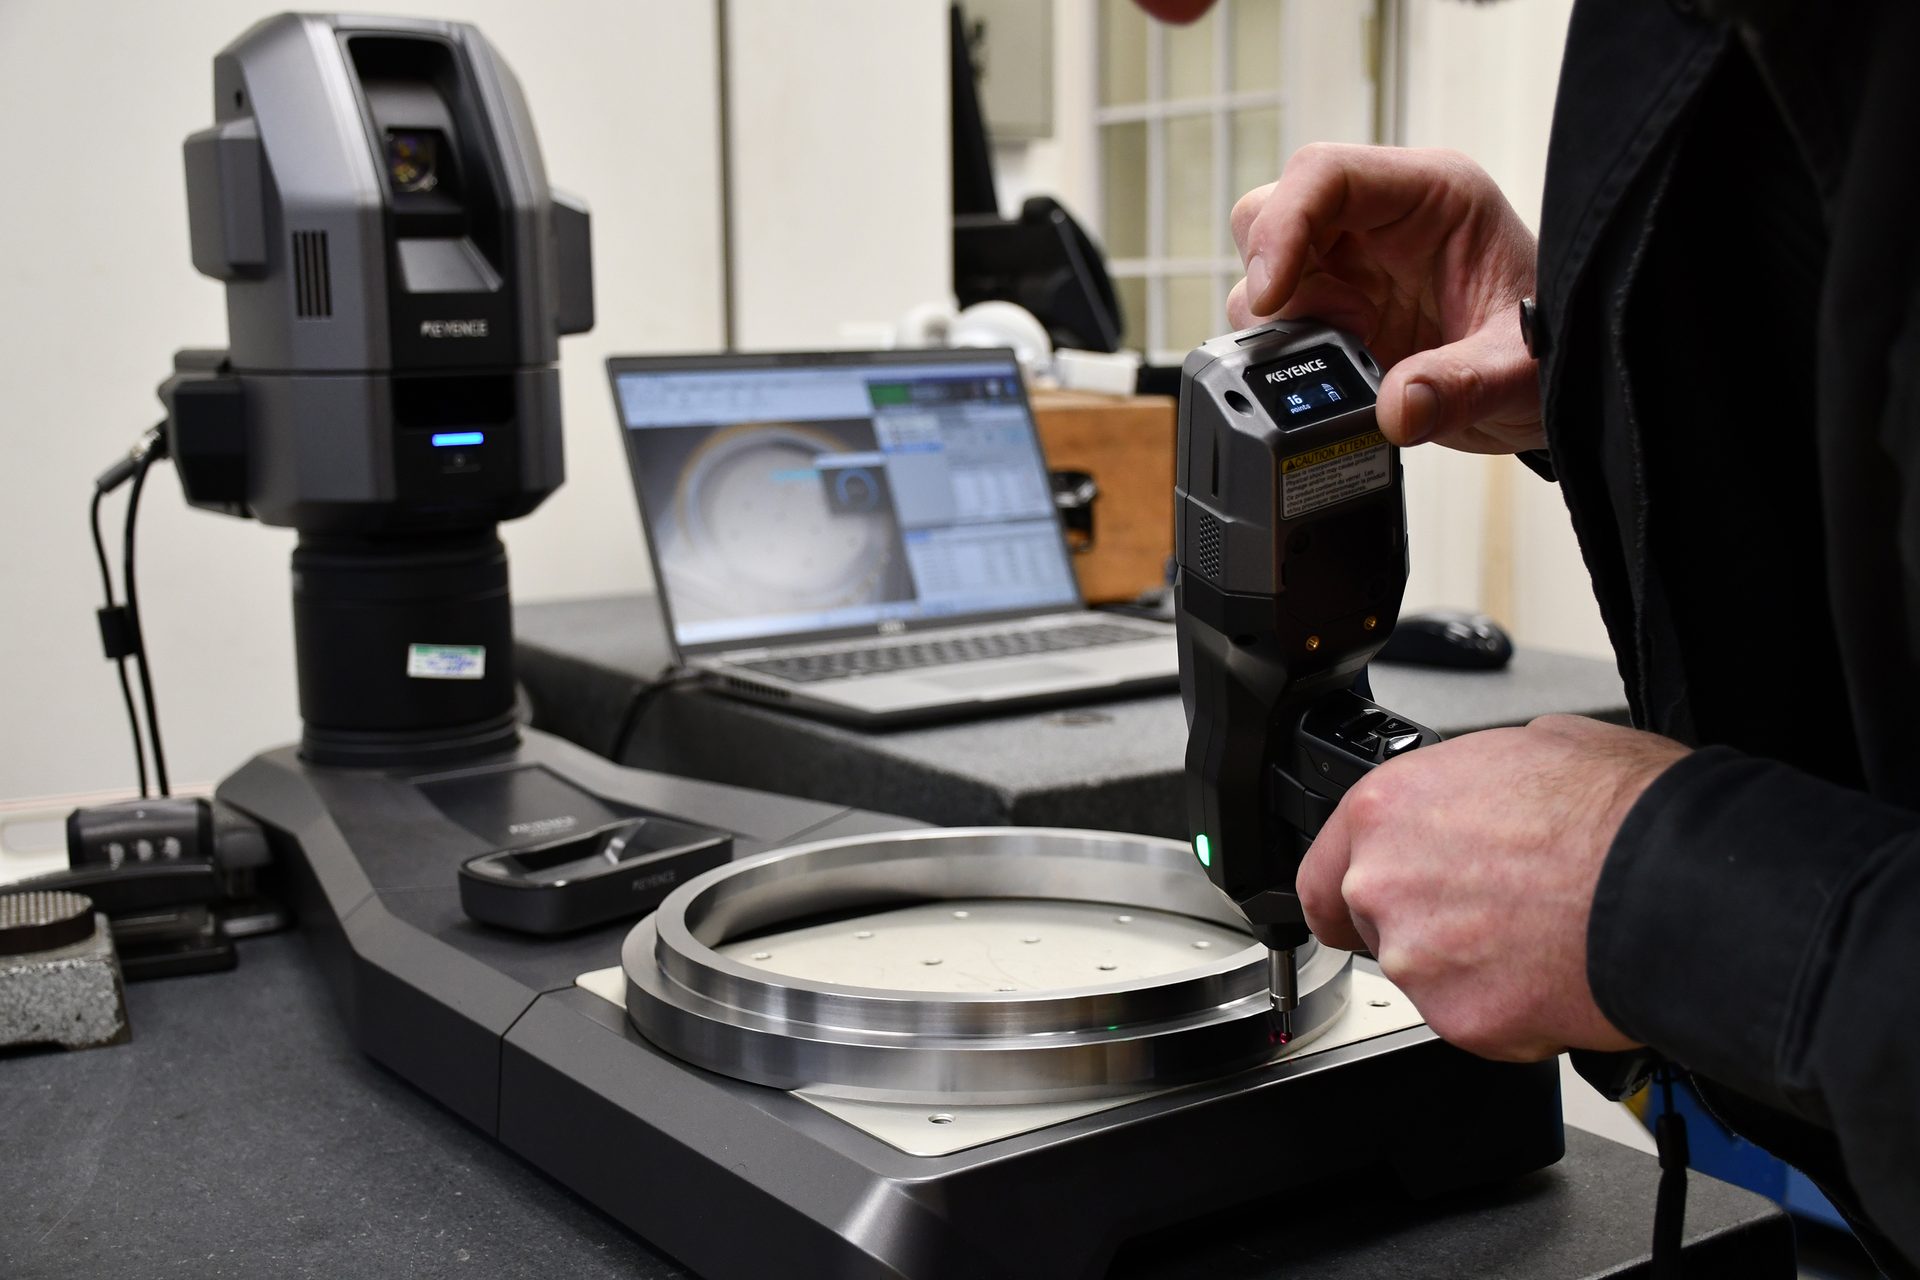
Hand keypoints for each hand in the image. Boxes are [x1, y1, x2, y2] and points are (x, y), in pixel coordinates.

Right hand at [1230, 144, 1542, 452]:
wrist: (1557, 390)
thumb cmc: (1555, 348)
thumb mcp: (1522, 368)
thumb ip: (1462, 386)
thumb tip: (1396, 409)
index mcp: (1432, 196)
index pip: (1326, 175)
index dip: (1282, 225)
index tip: (1269, 295)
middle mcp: (1380, 222)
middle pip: (1272, 212)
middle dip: (1274, 280)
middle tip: (1323, 336)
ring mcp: (1353, 269)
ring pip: (1265, 272)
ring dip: (1285, 327)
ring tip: (1353, 360)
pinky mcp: (1338, 316)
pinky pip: (1281, 325)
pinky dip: (1290, 358)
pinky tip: (1345, 378)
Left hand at [1296, 715, 1689, 1060]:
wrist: (1674, 885)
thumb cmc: (1619, 812)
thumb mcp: (1535, 745)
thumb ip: (1474, 783)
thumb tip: (1487, 792)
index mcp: (1386, 811)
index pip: (1320, 876)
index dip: (1346, 896)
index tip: (1359, 909)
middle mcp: (1382, 885)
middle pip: (1378, 928)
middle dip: (1429, 925)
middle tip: (1497, 911)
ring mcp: (1418, 960)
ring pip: (1430, 977)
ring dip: (1472, 967)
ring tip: (1541, 933)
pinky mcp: (1464, 1021)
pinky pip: (1477, 1020)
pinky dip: (1512, 1008)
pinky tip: (1557, 971)